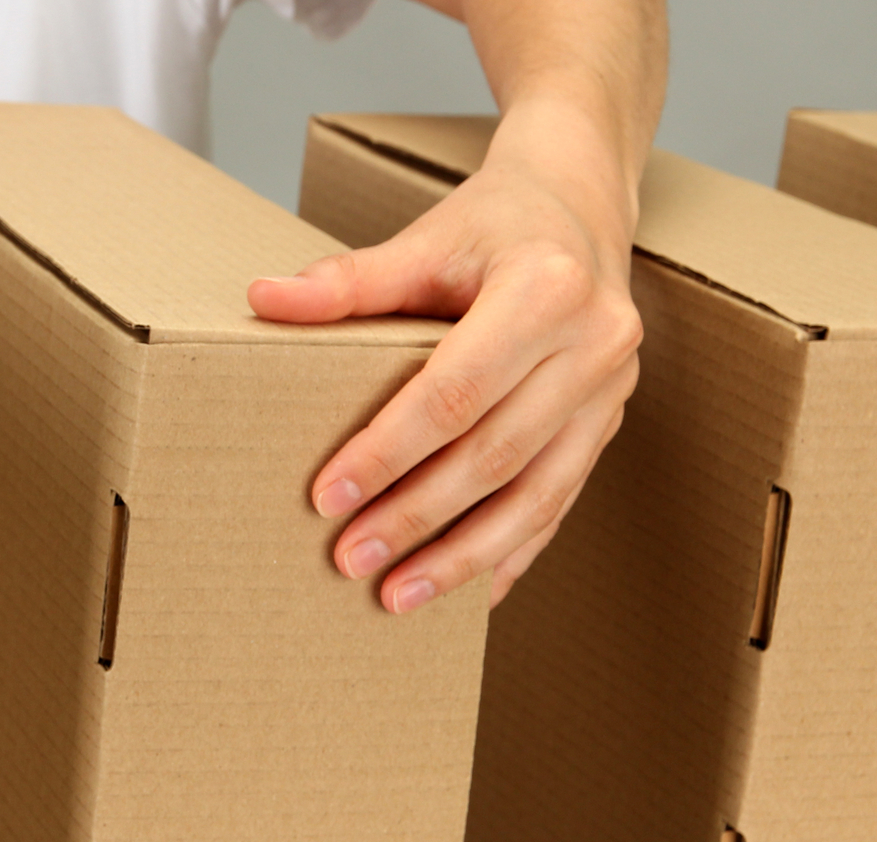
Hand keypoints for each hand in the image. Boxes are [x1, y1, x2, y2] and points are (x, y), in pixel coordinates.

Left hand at [248, 103, 643, 610]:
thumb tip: (264, 298)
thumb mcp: (425, 238)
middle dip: (418, 517)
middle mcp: (595, 343)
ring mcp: (612, 392)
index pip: (455, 390)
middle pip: (494, 453)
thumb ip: (349, 280)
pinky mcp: (610, 424)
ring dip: (465, 556)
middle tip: (349, 561)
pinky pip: (561, 501)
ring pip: (537, 494)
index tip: (328, 496)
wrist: (577, 210)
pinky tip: (471, 592)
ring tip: (398, 596)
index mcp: (546, 290)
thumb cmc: (492, 227)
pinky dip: (512, 551)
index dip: (389, 450)